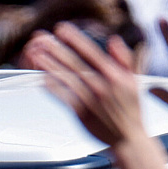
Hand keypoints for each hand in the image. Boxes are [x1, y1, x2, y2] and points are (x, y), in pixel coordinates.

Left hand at [31, 22, 144, 145]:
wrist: (129, 140)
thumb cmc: (131, 110)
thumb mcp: (134, 81)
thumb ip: (125, 59)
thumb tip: (114, 40)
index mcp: (114, 75)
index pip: (91, 52)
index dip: (74, 39)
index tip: (61, 28)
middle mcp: (101, 85)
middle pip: (73, 62)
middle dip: (55, 48)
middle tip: (39, 37)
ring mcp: (89, 99)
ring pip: (64, 77)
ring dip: (47, 64)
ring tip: (33, 53)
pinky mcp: (80, 112)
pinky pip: (62, 96)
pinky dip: (50, 86)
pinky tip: (39, 76)